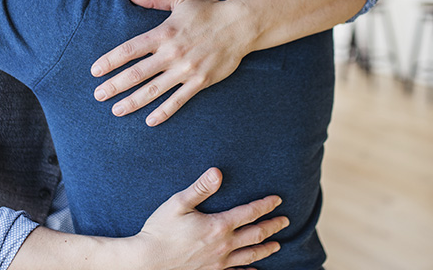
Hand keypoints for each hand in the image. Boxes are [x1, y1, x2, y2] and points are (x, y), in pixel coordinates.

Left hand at [91, 0, 257, 125]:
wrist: (241, 25)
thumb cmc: (209, 10)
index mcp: (164, 33)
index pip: (130, 50)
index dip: (110, 61)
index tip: (95, 71)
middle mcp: (172, 54)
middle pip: (137, 73)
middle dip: (114, 86)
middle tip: (98, 95)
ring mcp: (186, 70)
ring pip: (153, 90)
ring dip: (133, 102)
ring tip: (116, 110)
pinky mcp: (200, 81)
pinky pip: (178, 100)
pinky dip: (163, 112)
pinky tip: (149, 120)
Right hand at [135, 167, 287, 269]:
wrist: (147, 262)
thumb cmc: (160, 230)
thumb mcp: (178, 204)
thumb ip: (200, 188)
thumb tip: (218, 172)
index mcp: (218, 225)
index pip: (249, 213)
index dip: (265, 205)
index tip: (278, 200)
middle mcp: (223, 246)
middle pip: (256, 235)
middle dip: (273, 227)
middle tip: (285, 221)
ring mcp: (218, 263)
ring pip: (250, 255)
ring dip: (266, 248)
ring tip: (277, 245)